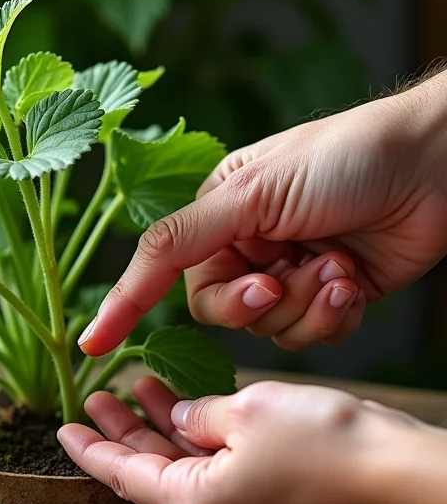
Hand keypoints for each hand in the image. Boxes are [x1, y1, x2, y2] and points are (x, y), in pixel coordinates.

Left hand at [58, 377, 432, 503]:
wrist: (403, 475)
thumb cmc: (326, 441)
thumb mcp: (245, 411)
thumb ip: (197, 414)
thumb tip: (180, 416)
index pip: (123, 476)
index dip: (89, 449)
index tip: (63, 428)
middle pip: (153, 471)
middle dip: (125, 430)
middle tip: (100, 394)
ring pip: (188, 469)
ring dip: (166, 428)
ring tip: (141, 385)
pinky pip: (220, 474)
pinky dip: (202, 441)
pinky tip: (191, 405)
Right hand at [79, 72, 446, 354]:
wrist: (435, 165)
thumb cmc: (342, 159)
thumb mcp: (250, 193)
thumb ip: (181, 236)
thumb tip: (128, 275)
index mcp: (218, 214)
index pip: (163, 270)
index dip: (127, 306)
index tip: (91, 344)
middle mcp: (249, 246)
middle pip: (221, 312)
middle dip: (257, 302)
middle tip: (285, 275)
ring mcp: (290, 273)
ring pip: (270, 330)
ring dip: (305, 304)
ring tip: (335, 265)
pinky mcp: (329, 296)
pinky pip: (311, 335)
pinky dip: (332, 315)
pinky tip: (352, 281)